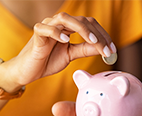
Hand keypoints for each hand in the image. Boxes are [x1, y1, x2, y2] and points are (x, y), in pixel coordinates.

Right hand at [0, 12, 115, 91]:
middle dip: (97, 35)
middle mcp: (59, 24)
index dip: (103, 35)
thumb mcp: (71, 55)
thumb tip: (102, 49)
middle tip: (107, 49)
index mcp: (69, 28)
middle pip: (82, 20)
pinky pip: (45, 28)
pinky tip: (66, 40)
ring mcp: (47, 26)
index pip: (90, 25)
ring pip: (65, 18)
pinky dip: (56, 32)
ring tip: (93, 42)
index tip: (112, 50)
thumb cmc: (48, 61)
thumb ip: (85, 50)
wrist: (29, 71)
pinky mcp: (37, 34)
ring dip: (82, 29)